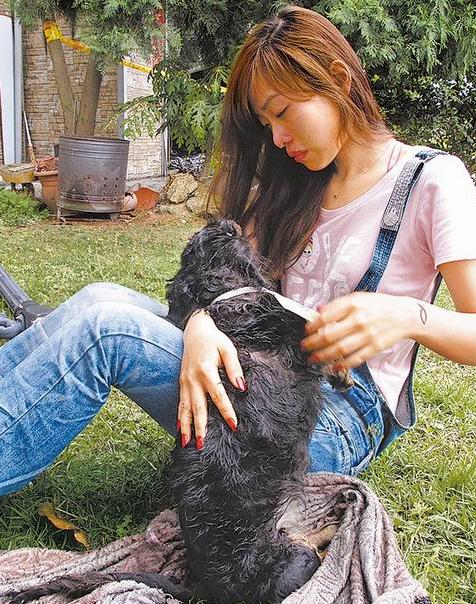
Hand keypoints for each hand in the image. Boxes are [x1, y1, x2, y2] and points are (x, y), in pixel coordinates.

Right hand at [179, 310, 245, 448]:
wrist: (194, 330)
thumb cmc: (214, 340)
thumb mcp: (228, 349)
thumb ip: (234, 368)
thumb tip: (242, 387)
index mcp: (206, 370)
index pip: (218, 395)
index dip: (226, 411)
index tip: (233, 426)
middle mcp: (193, 378)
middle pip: (197, 407)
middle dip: (200, 427)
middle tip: (203, 445)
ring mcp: (185, 382)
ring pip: (185, 408)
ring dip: (186, 427)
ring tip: (188, 444)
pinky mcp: (181, 383)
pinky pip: (180, 404)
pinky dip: (179, 418)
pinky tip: (179, 431)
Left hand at [300, 292, 415, 368]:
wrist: (404, 315)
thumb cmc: (379, 306)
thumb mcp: (358, 297)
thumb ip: (337, 304)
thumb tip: (317, 311)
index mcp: (352, 304)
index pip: (325, 317)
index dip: (312, 326)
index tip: (306, 331)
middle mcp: (359, 319)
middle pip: (329, 335)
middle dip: (313, 344)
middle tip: (304, 347)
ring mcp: (367, 335)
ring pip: (340, 349)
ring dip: (323, 356)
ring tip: (313, 359)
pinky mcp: (375, 347)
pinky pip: (355, 358)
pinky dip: (343, 364)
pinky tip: (334, 366)